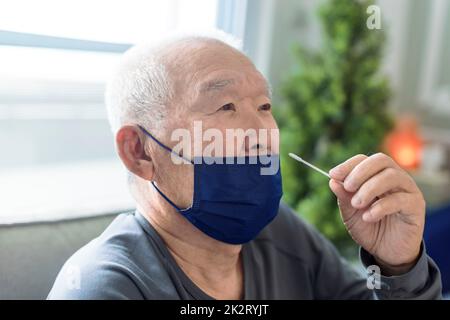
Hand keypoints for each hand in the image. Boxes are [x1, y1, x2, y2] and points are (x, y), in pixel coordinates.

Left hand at [328, 153, 424, 274]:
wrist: (385, 252)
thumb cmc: (368, 227)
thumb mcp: (350, 213)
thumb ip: (343, 197)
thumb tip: (332, 181)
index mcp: (377, 176)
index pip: (365, 160)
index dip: (348, 165)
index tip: (333, 174)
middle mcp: (395, 178)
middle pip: (381, 160)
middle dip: (360, 172)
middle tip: (348, 187)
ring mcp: (408, 190)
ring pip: (392, 176)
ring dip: (369, 188)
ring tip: (357, 204)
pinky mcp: (416, 206)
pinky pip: (400, 199)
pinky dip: (380, 207)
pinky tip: (368, 217)